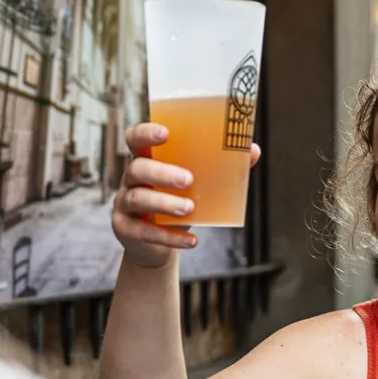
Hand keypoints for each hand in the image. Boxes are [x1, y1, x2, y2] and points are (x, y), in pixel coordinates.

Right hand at [109, 123, 260, 268]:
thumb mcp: (196, 186)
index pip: (136, 139)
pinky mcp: (125, 229)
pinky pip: (144, 232)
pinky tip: (192, 241)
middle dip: (162, 172)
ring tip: (189, 209)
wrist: (158, 246)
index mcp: (146, 160)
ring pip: (138, 199)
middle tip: (189, 179)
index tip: (166, 133)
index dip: (146, 133)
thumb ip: (220, 168)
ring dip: (165, 203)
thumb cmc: (179, 203)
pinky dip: (169, 237)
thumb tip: (253, 150)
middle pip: (138, 168)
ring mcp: (123, 204)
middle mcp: (130, 179)